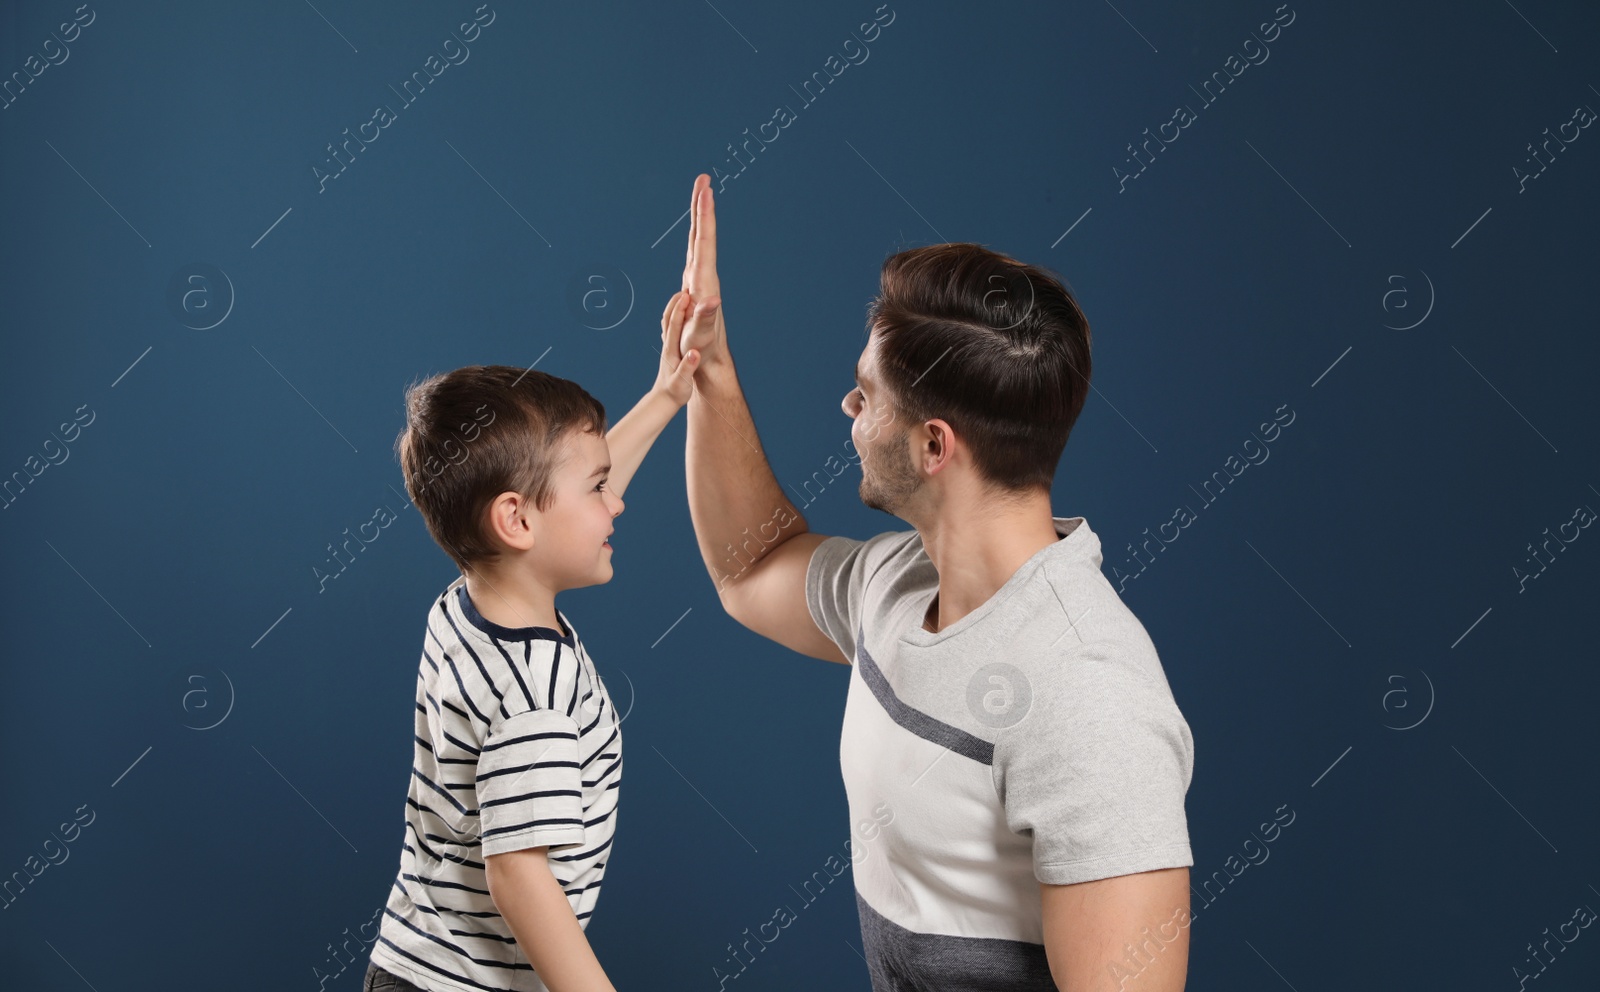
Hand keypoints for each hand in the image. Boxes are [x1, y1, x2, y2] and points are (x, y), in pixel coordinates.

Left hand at [653, 290, 699, 406]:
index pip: (674, 324)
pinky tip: (683, 315)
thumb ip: (688, 367)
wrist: (663, 400)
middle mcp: (667, 346)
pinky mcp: (670, 351)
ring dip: (675, 308)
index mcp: (671, 350)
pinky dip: (676, 318)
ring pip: (668, 322)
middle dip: (676, 302)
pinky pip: (672, 329)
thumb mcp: (682, 382)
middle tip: (687, 288)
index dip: (680, 308)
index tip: (687, 294)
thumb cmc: (674, 392)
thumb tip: (694, 352)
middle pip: (668, 318)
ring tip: (685, 296)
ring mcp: (668, 348)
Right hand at [678, 174, 727, 366]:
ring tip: (702, 193)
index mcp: (704, 282)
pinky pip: (695, 253)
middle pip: (702, 235)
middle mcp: (704, 277)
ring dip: (700, 216)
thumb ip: (706, 318)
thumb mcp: (701, 336)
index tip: (706, 192)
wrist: (708, 362)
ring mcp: (700, 280)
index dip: (705, 216)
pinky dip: (696, 235)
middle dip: (702, 206)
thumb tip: (712, 300)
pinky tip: (696, 228)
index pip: (704, 243)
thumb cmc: (701, 351)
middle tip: (704, 179)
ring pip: (699, 241)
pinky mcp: (695, 286)